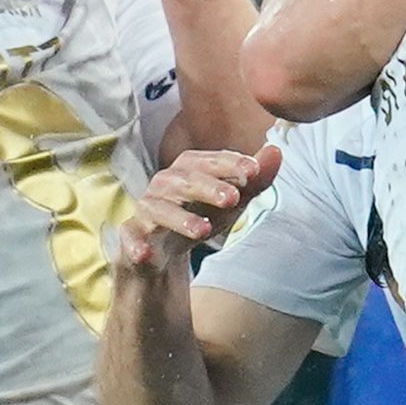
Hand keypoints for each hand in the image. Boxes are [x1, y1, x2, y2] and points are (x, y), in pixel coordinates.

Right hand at [119, 143, 280, 270]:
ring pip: (158, 209)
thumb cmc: (199, 215)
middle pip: (182, 180)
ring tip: (204, 231)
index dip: (228, 163)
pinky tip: (146, 254)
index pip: (206, 161)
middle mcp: (164, 186)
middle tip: (233, 198)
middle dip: (207, 187)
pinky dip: (135, 244)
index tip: (253, 170)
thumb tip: (276, 151)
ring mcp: (146, 211)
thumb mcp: (230, 202)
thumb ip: (254, 180)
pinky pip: (129, 237)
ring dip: (180, 218)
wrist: (162, 253)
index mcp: (187, 172)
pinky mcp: (131, 236)